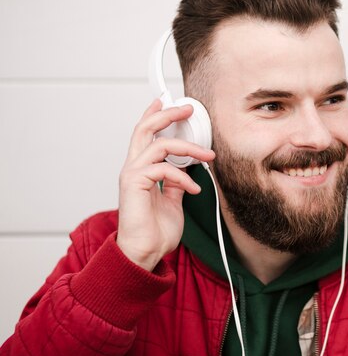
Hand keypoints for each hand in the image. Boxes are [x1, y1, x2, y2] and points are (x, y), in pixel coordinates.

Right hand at [116, 99, 214, 270]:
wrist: (145, 253)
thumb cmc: (155, 231)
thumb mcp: (172, 201)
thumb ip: (175, 182)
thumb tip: (186, 170)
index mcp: (141, 170)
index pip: (145, 135)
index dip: (155, 115)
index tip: (167, 102)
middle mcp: (134, 168)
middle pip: (145, 128)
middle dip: (167, 114)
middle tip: (187, 109)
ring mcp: (132, 175)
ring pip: (159, 145)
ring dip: (188, 148)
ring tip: (207, 156)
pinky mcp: (134, 184)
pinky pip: (163, 169)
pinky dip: (183, 177)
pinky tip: (194, 188)